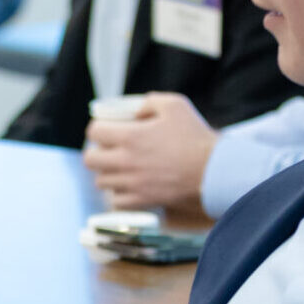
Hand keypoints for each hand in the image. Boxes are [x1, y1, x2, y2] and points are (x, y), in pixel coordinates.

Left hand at [81, 91, 216, 212]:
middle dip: (97, 152)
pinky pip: (116, 201)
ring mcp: (132, 183)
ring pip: (101, 182)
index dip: (98, 128)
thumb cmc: (195, 137)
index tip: (106, 129)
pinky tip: (130, 186)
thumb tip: (134, 110)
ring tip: (121, 169)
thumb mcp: (175, 105)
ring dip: (108, 174)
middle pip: (90, 159)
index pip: (94, 132)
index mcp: (130, 136)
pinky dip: (119, 195)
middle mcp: (125, 161)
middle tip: (109, 150)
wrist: (213, 171)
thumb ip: (149, 102)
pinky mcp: (142, 201)